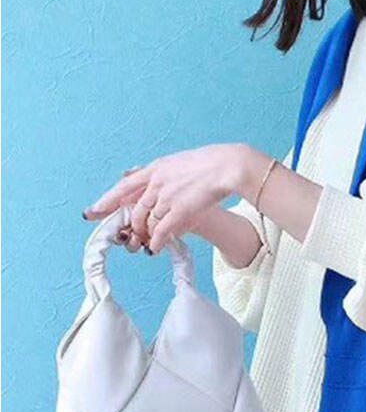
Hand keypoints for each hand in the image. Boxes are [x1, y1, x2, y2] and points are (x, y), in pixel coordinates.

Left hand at [82, 143, 272, 253]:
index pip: (125, 186)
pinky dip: (156, 242)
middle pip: (136, 209)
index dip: (107, 201)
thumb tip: (157, 178)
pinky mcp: (179, 211)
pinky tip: (154, 248)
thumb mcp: (181, 162)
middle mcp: (157, 183)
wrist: (228, 166)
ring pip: (148, 222)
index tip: (92, 212)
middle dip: (131, 226)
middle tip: (127, 238)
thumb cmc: (212, 163)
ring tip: (144, 245)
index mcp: (156, 168)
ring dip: (144, 236)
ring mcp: (166, 197)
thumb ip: (166, 173)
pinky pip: (161, 232)